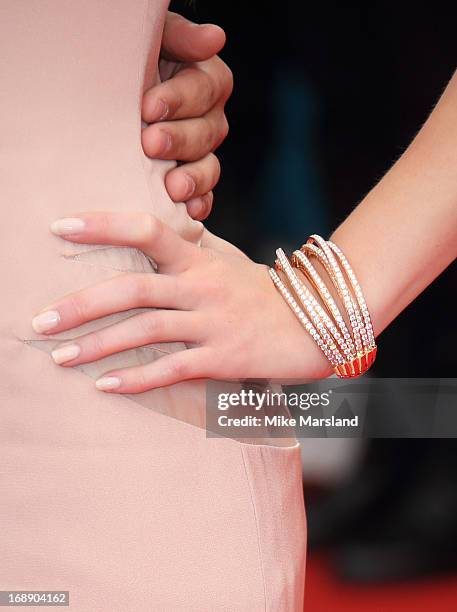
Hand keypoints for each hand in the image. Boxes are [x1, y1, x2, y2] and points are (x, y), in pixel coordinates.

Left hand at [32, 212, 330, 392]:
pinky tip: (104, 386)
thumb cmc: (264, 290)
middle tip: (40, 320)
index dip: (102, 224)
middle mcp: (201, 286)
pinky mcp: (222, 358)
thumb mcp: (229, 258)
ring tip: (59, 356)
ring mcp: (212, 323)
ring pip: (145, 331)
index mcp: (199, 259)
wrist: (316, 320)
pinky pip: (172, 368)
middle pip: (133, 289)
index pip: (146, 229)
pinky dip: (136, 378)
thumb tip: (165, 225)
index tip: (59, 226)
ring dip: (97, 346)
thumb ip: (194, 243)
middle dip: (81, 304)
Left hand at [142, 12, 232, 220]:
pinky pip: (204, 196)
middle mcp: (209, 120)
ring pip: (208, 168)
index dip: (178, 99)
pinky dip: (198, 204)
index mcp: (206, 82)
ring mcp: (202, 154)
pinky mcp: (193, 182)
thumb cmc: (134, 63)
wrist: (113, 95)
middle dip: (177, 140)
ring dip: (192, 178)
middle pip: (205, 132)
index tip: (148, 107)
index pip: (203, 89)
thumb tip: (214, 38)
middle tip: (150, 144)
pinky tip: (187, 211)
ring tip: (172, 186)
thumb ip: (182, 37)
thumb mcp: (155, 41)